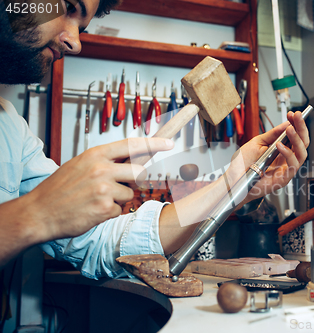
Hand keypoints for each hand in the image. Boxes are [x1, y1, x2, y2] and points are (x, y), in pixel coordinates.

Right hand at [24, 138, 173, 240]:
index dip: (154, 144)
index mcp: (95, 155)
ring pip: (130, 194)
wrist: (38, 213)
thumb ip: (106, 161)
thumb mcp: (80, 165)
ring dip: (118, 199)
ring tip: (95, 200)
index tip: (169, 143)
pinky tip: (92, 210)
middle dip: (134, 181)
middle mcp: (101, 169)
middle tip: (117, 186)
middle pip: (139, 172)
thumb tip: (132, 159)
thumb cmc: (59, 189)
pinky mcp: (105, 208)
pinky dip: (109, 212)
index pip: (132, 145)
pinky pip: (119, 209)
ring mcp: (104, 189)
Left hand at [227, 111, 309, 203]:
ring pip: (301, 154)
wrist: (233, 179)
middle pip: (303, 144)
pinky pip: (292, 166)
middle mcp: (287, 159)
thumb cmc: (244, 164)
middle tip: (297, 117)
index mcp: (282, 150)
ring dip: (297, 140)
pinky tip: (280, 145)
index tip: (294, 114)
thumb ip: (272, 134)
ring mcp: (286, 170)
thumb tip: (286, 123)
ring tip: (290, 129)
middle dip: (301, 128)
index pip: (296, 136)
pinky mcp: (283, 179)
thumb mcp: (257, 143)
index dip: (297, 125)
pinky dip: (288, 154)